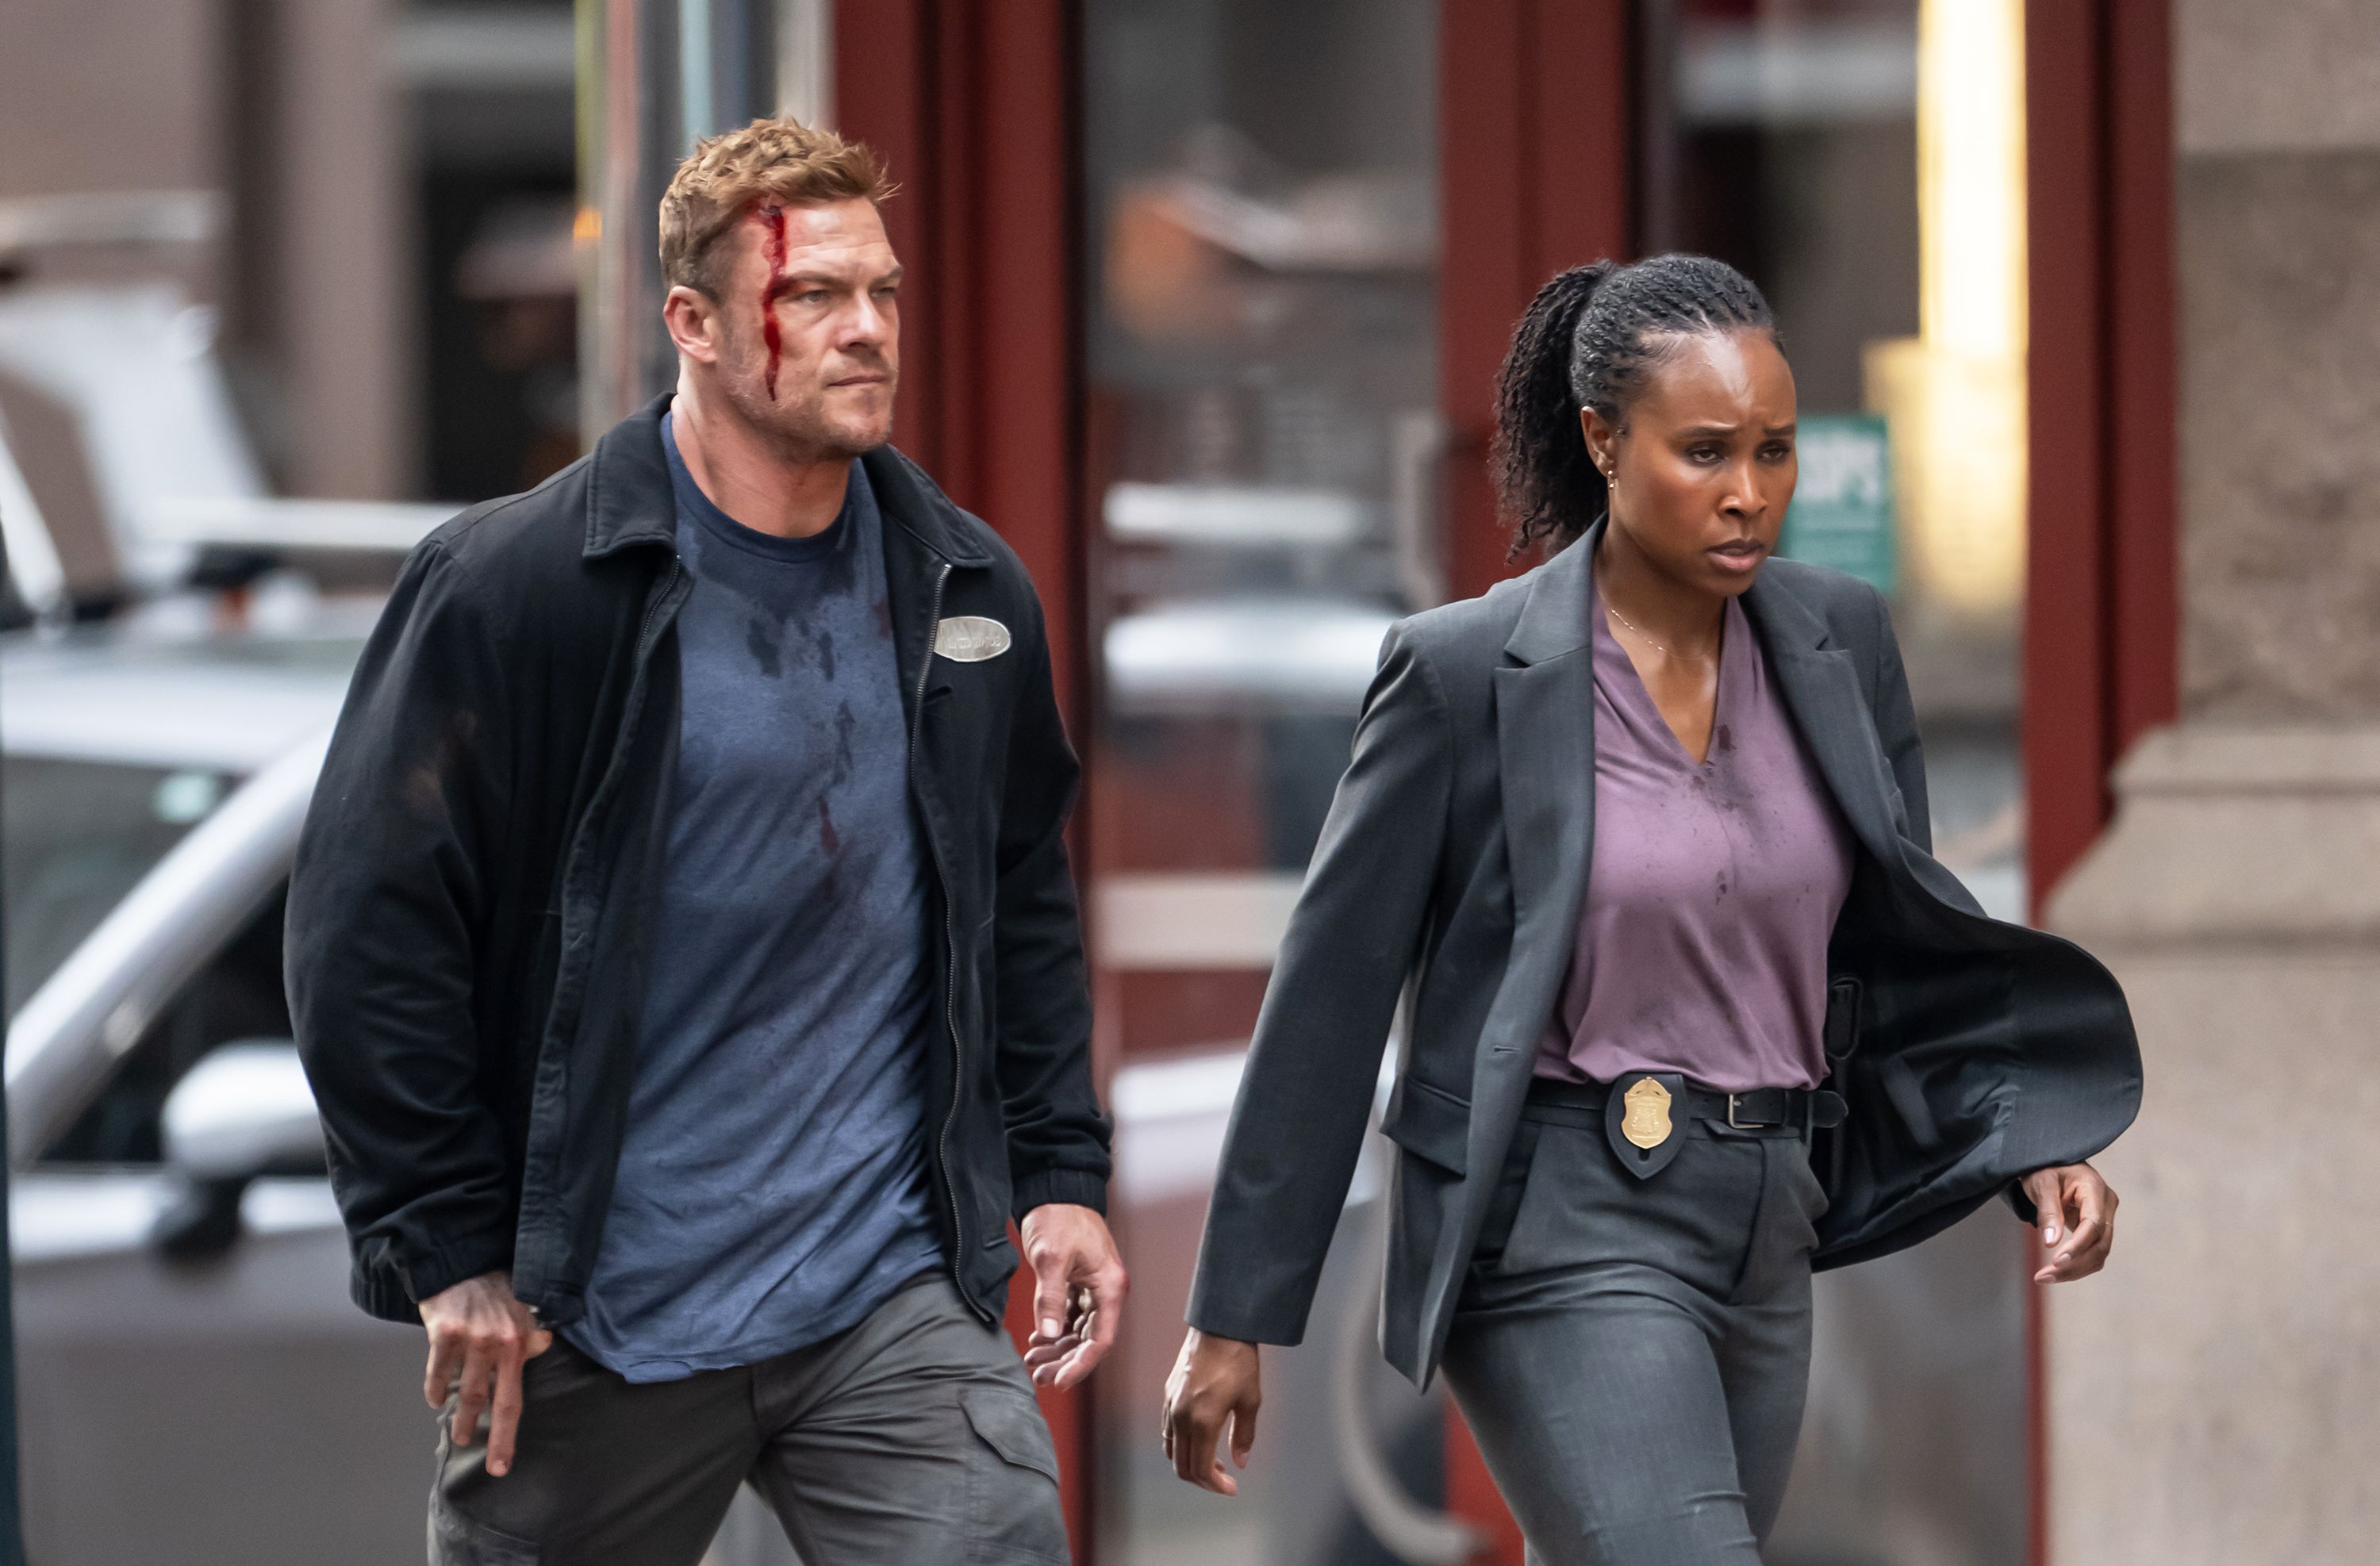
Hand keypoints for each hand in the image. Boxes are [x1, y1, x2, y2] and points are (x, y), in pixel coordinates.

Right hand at [420, 1270, 552, 1476]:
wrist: (464, 1258)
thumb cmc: (498, 1284)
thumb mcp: (527, 1304)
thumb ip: (533, 1330)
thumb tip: (541, 1346)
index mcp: (522, 1341)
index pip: (515, 1398)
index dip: (508, 1434)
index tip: (502, 1463)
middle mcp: (498, 1344)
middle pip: (493, 1403)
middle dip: (492, 1439)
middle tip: (490, 1465)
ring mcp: (470, 1340)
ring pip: (466, 1392)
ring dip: (461, 1418)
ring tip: (459, 1435)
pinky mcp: (444, 1333)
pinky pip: (438, 1372)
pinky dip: (436, 1389)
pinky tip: (436, 1400)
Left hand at [1015, 1204, 1127, 1389]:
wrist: (1056, 1190)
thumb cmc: (1058, 1218)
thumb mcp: (1051, 1257)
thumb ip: (1050, 1297)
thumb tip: (1048, 1335)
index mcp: (1109, 1287)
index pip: (1100, 1341)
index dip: (1080, 1365)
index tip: (1058, 1381)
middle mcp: (1107, 1292)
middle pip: (1090, 1341)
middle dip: (1064, 1362)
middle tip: (1037, 1375)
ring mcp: (1094, 1289)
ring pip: (1079, 1332)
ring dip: (1057, 1349)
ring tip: (1032, 1361)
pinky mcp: (1080, 1284)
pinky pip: (1071, 1318)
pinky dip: (1055, 1331)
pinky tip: (1037, 1340)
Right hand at [1162, 1330, 1260, 1494]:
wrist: (1219, 1326)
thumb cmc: (1238, 1360)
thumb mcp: (1250, 1400)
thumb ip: (1244, 1435)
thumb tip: (1240, 1461)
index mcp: (1201, 1422)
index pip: (1200, 1469)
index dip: (1214, 1485)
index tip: (1230, 1488)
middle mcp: (1181, 1417)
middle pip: (1181, 1465)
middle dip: (1202, 1479)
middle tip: (1223, 1479)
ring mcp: (1171, 1405)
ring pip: (1171, 1449)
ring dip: (1189, 1462)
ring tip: (1213, 1460)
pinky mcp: (1168, 1394)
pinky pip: (1168, 1430)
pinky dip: (1181, 1445)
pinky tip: (1199, 1438)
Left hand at [2022, 1163, 2117, 1282]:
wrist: (2051, 1162)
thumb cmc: (2044, 1168)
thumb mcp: (2041, 1184)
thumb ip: (2048, 1211)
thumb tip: (2051, 1243)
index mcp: (2095, 1188)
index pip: (2094, 1224)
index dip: (2078, 1246)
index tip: (2056, 1261)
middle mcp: (2106, 1204)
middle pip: (2100, 1244)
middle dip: (2074, 1264)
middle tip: (2043, 1276)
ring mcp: (2104, 1217)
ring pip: (2099, 1254)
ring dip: (2074, 1270)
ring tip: (2043, 1278)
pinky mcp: (2097, 1228)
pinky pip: (2092, 1252)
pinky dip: (2076, 1265)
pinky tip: (2055, 1272)